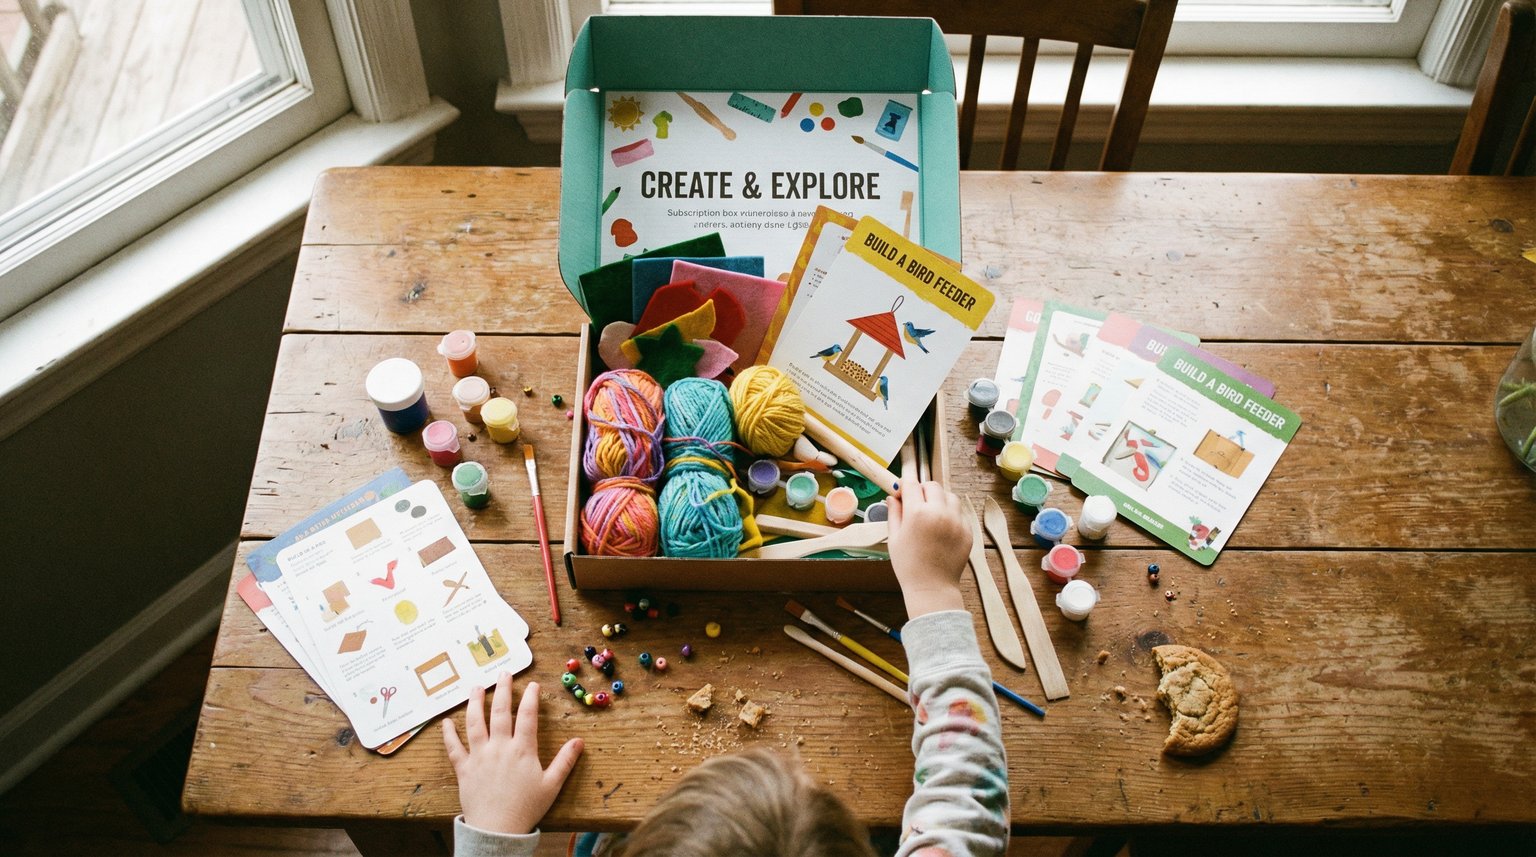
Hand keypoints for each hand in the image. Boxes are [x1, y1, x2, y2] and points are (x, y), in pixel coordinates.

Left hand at [442, 675, 583, 834]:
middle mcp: (499, 747)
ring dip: (475, 703)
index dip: (530, 698)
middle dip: (503, 690)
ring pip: (475, 723)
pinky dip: (448, 734)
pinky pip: (453, 748)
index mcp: (522, 750)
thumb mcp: (551, 785)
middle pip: (500, 712)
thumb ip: (565, 761)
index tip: (532, 684)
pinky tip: (446, 722)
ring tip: (476, 688)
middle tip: (503, 674)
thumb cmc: (526, 808)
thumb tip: (579, 741)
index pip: (527, 716)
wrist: (498, 830)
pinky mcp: (464, 768)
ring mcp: (479, 756)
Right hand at [887, 481, 968, 617]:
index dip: (905, 483)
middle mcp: (940, 512)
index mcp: (918, 513)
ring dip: (939, 499)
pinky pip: (959, 512)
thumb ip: (894, 513)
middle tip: (916, 502)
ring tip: (931, 513)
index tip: (902, 487)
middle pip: (932, 486)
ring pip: (949, 496)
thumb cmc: (908, 565)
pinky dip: (950, 513)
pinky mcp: (967, 530)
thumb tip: (893, 497)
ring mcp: (956, 521)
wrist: (932, 588)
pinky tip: (942, 526)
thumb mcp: (894, 538)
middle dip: (923, 490)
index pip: (912, 484)